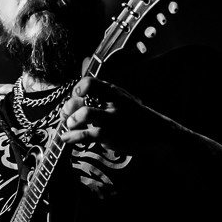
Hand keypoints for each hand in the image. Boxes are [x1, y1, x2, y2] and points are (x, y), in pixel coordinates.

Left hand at [58, 76, 178, 159]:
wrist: (156, 132)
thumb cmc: (132, 115)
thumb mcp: (120, 98)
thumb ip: (101, 93)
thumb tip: (76, 89)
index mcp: (112, 91)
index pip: (88, 83)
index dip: (77, 90)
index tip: (75, 98)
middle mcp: (111, 102)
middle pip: (80, 100)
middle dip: (67, 108)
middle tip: (65, 115)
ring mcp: (111, 119)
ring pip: (84, 114)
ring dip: (70, 121)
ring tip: (69, 125)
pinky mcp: (110, 135)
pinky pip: (86, 134)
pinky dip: (72, 136)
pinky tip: (66, 138)